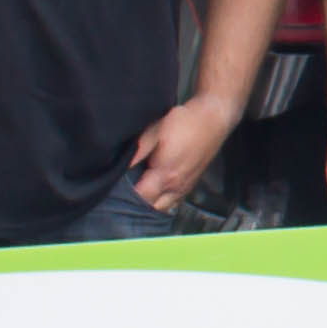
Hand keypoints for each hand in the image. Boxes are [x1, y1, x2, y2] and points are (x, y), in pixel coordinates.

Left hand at [127, 96, 239, 214]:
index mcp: (164, 175)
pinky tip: (154, 192)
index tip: (113, 189)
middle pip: (150, 208)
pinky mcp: (190, 185)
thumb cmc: (184, 122)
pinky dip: (161, 202)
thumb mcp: (156, 131)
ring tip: (136, 193)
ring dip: (149, 204)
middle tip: (121, 193)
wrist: (213, 119)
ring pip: (163, 208)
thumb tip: (120, 166)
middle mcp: (175, 187)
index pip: (140, 198)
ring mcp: (185, 188)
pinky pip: (173, 203)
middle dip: (136, 204)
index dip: (124, 197)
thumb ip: (138, 150)